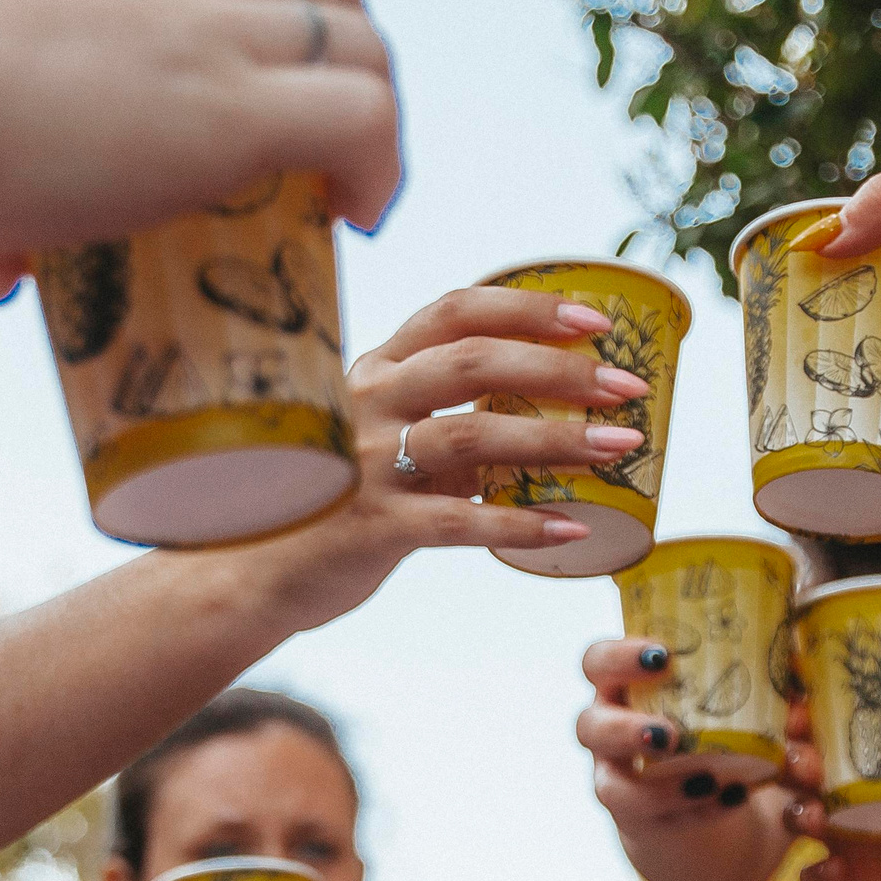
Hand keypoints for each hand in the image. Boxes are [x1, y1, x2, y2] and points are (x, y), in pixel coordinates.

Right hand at [0, 0, 400, 295]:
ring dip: (376, 121)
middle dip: (346, 61)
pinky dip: (383, 170)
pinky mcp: (233, 107)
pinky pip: (366, 120)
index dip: (283, 23)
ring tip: (350, 200)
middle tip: (323, 149)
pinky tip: (361, 221)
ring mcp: (213, 34)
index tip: (274, 91)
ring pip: (365, 47)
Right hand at [242, 284, 645, 630]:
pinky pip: (459, 522)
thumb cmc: (337, 499)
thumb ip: (442, 414)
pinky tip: (572, 529)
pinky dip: (520, 526)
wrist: (254, 573)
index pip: (455, 311)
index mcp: (374, 367)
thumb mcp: (381, 437)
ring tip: (619, 448)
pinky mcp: (370, 527)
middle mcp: (366, 402)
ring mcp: (364, 464)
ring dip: (556, 440)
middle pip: (473, 363)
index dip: (529, 308)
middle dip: (561, 370)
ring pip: (472, 435)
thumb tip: (542, 404)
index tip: (596, 320)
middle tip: (627, 388)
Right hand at [578, 638, 821, 820]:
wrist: (718, 804)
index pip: (597, 663)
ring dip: (659, 787)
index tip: (663, 656)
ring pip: (610, 789)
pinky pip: (656, 826)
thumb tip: (802, 670)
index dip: (619, 657)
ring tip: (706, 779)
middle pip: (586, 725)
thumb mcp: (749, 703)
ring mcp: (619, 784)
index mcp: (627, 689)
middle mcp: (610, 735)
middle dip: (625, 729)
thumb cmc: (725, 731)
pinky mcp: (640, 825)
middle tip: (669, 734)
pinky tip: (730, 799)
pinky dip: (695, 812)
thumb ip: (772, 687)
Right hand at [795, 715, 880, 880]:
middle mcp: (846, 790)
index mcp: (871, 753)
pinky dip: (818, 874)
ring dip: (798, 815)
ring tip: (814, 818)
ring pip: (799, 818)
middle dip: (791, 763)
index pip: (823, 727)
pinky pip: (820, 877)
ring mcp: (845, 834)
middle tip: (804, 763)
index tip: (799, 712)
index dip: (802, 717)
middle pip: (797, 770)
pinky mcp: (853, 877)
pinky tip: (829, 871)